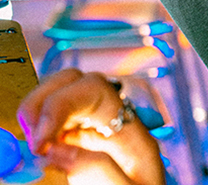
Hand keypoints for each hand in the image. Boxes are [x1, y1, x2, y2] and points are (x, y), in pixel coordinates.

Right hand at [17, 68, 166, 184]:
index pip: (95, 90)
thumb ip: (100, 172)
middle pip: (76, 82)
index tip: (39, 139)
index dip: (60, 104)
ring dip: (40, 113)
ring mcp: (94, 133)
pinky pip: (57, 125)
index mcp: (130, 130)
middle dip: (45, 100)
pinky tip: (37, 151)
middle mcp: (112, 123)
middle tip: (29, 139)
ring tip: (32, 145)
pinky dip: (40, 131)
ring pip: (63, 96)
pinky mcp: (78, 147)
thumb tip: (59, 151)